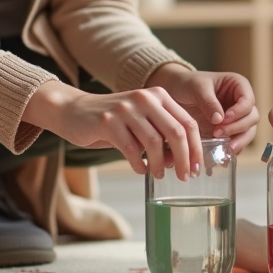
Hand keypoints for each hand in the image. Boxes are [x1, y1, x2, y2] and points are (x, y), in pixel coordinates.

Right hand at [23, 79, 201, 179]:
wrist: (74, 110)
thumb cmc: (113, 121)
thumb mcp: (142, 120)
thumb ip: (162, 134)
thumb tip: (182, 160)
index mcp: (159, 95)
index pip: (187, 122)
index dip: (195, 147)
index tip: (198, 167)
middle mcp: (145, 98)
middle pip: (176, 132)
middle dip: (184, 159)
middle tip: (184, 177)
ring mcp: (126, 109)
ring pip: (154, 143)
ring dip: (159, 164)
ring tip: (158, 175)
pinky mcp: (107, 122)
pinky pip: (131, 149)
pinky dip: (139, 164)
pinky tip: (140, 169)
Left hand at [146, 64, 259, 152]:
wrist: (175, 93)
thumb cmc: (188, 84)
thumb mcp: (197, 88)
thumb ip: (209, 102)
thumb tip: (220, 119)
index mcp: (238, 86)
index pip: (248, 100)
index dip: (239, 111)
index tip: (224, 119)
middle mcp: (241, 102)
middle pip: (252, 117)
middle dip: (238, 127)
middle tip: (218, 133)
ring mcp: (236, 118)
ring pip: (248, 131)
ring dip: (240, 141)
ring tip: (227, 149)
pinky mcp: (229, 131)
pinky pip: (236, 141)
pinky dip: (232, 148)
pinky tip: (222, 154)